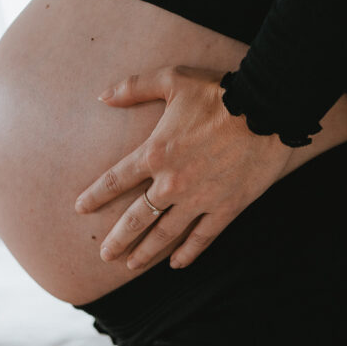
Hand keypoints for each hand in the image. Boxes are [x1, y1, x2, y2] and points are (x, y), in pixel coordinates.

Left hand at [74, 65, 294, 269]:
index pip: (116, 181)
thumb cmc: (218, 92)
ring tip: (132, 265)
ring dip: (146, 252)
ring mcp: (199, 199)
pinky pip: (203, 237)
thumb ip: (134, 87)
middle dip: (117, 239)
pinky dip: (189, 253)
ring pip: (165, 234)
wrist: (266, 109)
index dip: (95, 196)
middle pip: (135, 218)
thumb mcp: (172, 80)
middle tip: (104, 255)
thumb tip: (103, 95)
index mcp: (155, 153)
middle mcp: (172, 183)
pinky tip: (177, 264)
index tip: (80, 209)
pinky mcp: (226, 208)